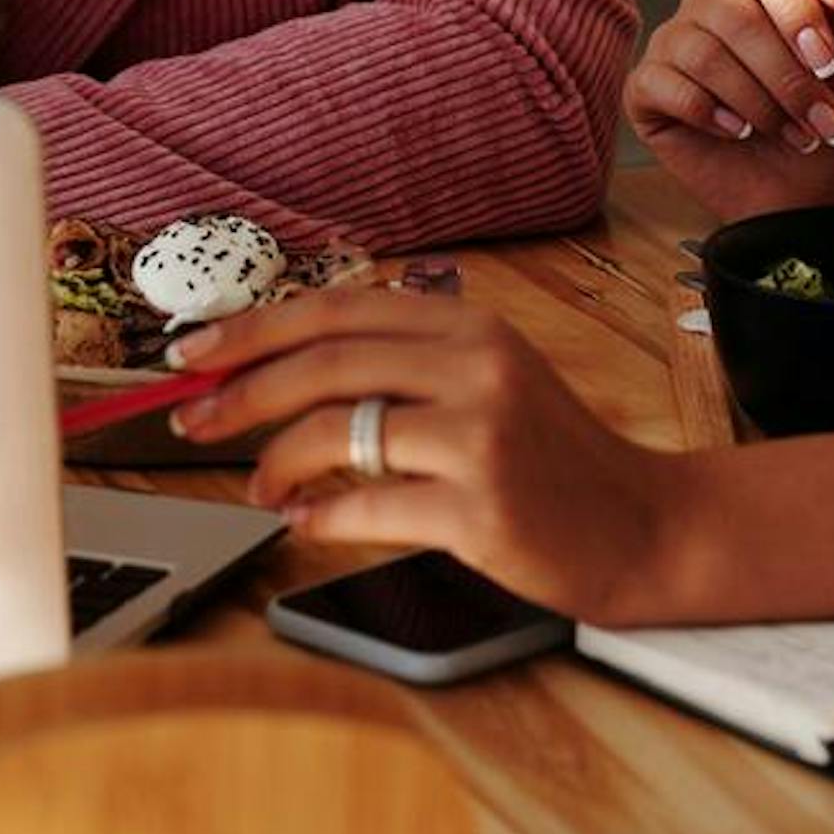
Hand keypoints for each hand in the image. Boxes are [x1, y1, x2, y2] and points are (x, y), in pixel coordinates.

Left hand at [169, 290, 679, 623]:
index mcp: (470, 327)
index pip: (337, 308)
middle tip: (191, 421)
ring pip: (338, 432)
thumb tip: (279, 368)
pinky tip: (308, 524)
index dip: (252, 329)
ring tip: (260, 487)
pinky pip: (368, 507)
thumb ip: (405, 363)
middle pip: (327, 363)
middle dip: (241, 392)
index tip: (191, 353)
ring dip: (276, 462)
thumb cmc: (551, 459)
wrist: (643, 526)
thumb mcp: (489, 379)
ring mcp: (483, 438)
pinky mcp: (483, 509)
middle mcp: (478, 368)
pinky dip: (321, 519)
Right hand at [627, 0, 833, 225]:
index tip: (827, 64)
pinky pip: (662, 83)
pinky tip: (736, 132)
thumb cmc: (832, 120)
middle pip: (732, 12)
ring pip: (700, 51)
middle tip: (819, 120)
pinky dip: (708, 113)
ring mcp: (672, 44)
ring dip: (756, 102)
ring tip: (786, 132)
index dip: (794, 7)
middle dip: (784, 75)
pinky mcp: (646, 90)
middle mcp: (709, 5)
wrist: (806, 193)